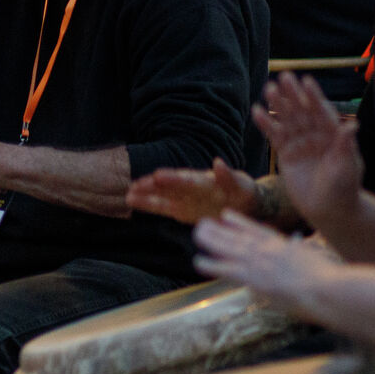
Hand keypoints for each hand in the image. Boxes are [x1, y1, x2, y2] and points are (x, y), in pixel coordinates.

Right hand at [127, 158, 258, 224]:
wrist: (246, 205)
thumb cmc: (244, 193)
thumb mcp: (242, 185)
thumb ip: (228, 176)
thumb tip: (218, 163)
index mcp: (204, 181)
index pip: (186, 179)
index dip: (173, 179)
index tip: (158, 176)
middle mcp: (190, 187)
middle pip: (169, 186)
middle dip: (153, 186)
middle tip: (136, 184)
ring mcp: (184, 198)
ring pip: (161, 195)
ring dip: (146, 194)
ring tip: (128, 192)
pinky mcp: (180, 210)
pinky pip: (161, 208)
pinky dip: (147, 205)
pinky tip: (131, 201)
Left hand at [192, 211, 340, 314]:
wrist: (332, 289)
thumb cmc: (334, 281)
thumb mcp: (319, 261)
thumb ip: (306, 256)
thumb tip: (303, 250)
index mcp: (285, 246)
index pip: (258, 231)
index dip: (240, 223)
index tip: (227, 215)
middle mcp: (270, 250)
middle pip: (239, 236)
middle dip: (220, 229)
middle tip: (204, 222)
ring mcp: (261, 263)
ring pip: (230, 248)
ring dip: (212, 240)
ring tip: (197, 233)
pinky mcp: (255, 278)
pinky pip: (228, 270)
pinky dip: (212, 265)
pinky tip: (198, 262)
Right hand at [253, 73, 361, 231]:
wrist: (328, 209)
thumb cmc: (344, 188)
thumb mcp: (347, 167)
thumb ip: (345, 146)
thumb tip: (352, 126)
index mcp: (334, 134)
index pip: (322, 111)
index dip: (314, 96)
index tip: (306, 81)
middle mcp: (316, 135)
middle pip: (303, 110)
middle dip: (293, 94)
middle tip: (283, 77)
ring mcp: (301, 143)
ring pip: (287, 119)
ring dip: (278, 104)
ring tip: (268, 88)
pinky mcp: (286, 154)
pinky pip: (274, 135)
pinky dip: (266, 123)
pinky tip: (257, 111)